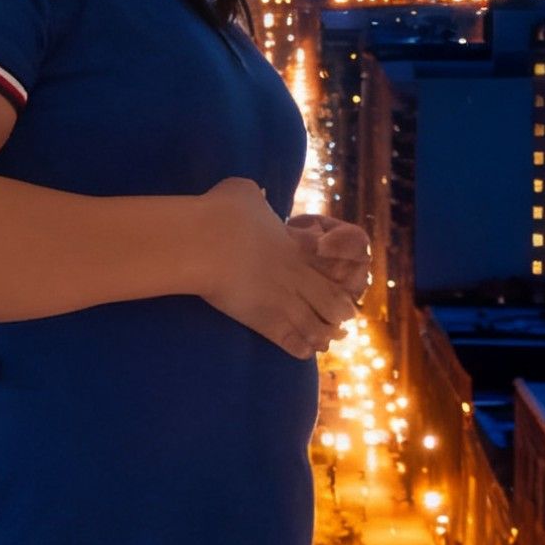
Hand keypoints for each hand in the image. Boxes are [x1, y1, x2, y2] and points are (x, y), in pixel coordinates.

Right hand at [197, 178, 360, 358]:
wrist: (204, 241)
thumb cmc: (220, 212)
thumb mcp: (243, 192)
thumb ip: (256, 196)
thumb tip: (255, 193)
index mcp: (296, 245)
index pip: (332, 265)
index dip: (340, 275)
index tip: (338, 281)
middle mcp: (297, 276)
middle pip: (334, 301)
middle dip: (340, 312)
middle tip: (340, 319)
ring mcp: (283, 301)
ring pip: (319, 326)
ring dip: (324, 334)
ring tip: (326, 341)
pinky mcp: (265, 321)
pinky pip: (293, 342)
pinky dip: (301, 349)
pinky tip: (305, 353)